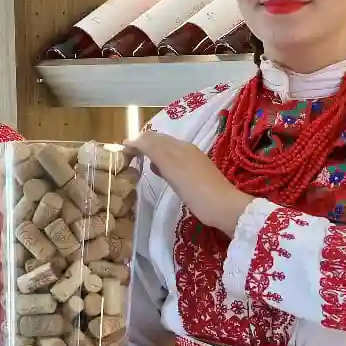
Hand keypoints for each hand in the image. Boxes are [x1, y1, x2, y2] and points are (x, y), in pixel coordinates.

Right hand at [126, 131, 252, 234]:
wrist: (223, 208)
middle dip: (144, 145)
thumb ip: (153, 151)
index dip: (137, 142)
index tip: (122, 151)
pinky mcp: (198, 175)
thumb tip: (134, 140)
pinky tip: (161, 173)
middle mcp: (187, 150)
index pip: (153, 137)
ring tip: (140, 161)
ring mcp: (194, 162)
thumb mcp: (171, 167)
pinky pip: (175, 163)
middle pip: (161, 142)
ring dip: (153, 153)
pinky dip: (163, 164)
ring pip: (168, 152)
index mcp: (180, 146)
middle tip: (129, 155)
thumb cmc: (194, 189)